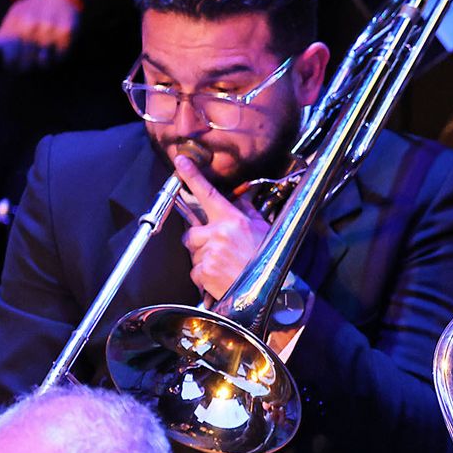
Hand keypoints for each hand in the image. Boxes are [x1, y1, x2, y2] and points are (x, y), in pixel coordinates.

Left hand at [0, 0, 79, 69]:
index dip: (10, 65)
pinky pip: (60, 56)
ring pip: (44, 61)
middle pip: (26, 61)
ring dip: (42, 63)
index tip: (12, 67)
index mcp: (16, 23)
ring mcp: (49, 29)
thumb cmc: (33, 9)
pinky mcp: (66, 32)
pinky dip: (57, 57)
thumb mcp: (15, 17)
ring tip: (42, 58)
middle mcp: (31, 26)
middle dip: (26, 66)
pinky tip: (54, 50)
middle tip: (28, 65)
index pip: (9, 54)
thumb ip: (4, 37)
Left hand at [174, 154, 268, 300]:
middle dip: (199, 240)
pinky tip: (220, 276)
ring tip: (224, 265)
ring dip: (204, 258)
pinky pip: (195, 271)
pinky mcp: (203, 272)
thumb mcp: (263, 230)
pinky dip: (204, 276)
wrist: (272, 291)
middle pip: (191, 232)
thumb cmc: (269, 261)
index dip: (192, 175)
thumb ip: (247, 213)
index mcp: (232, 220)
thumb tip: (239, 200)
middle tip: (216, 249)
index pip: (208, 193)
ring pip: (193, 253)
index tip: (180, 161)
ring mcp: (209, 253)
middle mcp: (218, 234)